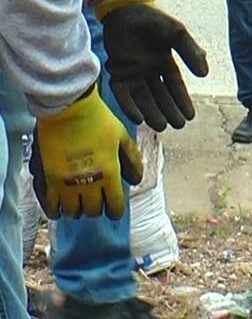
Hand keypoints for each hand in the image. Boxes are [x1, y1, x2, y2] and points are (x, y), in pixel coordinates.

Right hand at [31, 83, 142, 219]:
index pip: (114, 204)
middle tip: (95, 204)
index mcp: (109, 172)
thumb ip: (132, 160)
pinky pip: (51, 204)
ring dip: (76, 211)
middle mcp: (89, 181)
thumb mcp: (122, 137)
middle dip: (96, 209)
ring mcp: (66, 181)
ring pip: (72, 211)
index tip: (114, 211)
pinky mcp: (48, 178)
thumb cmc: (98, 119)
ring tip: (77, 206)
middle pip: (93, 210)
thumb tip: (136, 180)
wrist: (69, 107)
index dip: (115, 211)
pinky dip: (56, 210)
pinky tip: (59, 209)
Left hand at [95, 0, 208, 130]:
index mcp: (165, 63)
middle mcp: (149, 71)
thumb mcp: (178, 34)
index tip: (190, 117)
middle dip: (169, 111)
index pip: (175, 87)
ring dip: (152, 112)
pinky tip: (138, 117)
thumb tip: (205, 75)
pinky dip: (129, 105)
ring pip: (143, 98)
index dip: (183, 102)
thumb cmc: (154, 19)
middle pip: (160, 96)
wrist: (127, 8)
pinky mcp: (116, 71)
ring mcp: (132, 72)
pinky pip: (122, 93)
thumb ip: (192, 52)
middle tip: (178, 125)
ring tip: (162, 126)